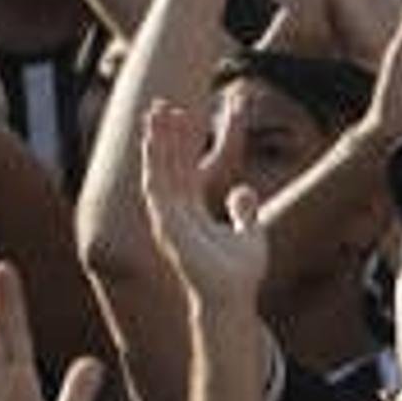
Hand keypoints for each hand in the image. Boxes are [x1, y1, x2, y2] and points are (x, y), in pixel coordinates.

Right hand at [140, 98, 269, 303]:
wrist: (232, 296)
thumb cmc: (239, 273)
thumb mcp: (249, 233)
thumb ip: (245, 212)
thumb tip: (243, 189)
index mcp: (192, 213)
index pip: (183, 169)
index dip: (182, 143)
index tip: (182, 114)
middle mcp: (176, 212)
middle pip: (168, 165)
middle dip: (164, 135)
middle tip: (159, 104)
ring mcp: (168, 218)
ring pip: (158, 171)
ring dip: (155, 143)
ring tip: (153, 114)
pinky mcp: (166, 224)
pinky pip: (156, 186)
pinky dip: (153, 163)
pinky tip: (152, 141)